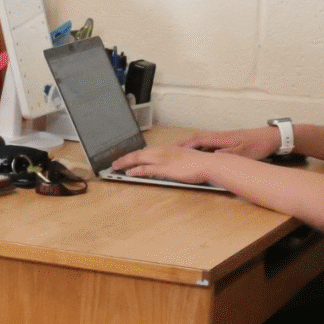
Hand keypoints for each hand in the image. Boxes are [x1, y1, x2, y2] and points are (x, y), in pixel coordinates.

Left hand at [110, 144, 225, 183]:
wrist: (208, 163)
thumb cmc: (201, 164)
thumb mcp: (186, 159)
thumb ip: (176, 161)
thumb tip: (172, 166)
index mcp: (168, 149)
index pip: (147, 151)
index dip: (136, 154)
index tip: (128, 157)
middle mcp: (163, 152)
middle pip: (139, 153)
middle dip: (125, 158)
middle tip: (115, 162)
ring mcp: (163, 159)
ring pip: (139, 159)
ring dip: (126, 163)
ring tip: (116, 167)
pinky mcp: (164, 168)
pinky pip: (145, 169)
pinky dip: (135, 170)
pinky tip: (128, 173)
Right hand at [171, 127, 279, 159]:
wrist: (270, 137)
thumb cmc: (257, 146)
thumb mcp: (241, 154)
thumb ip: (225, 155)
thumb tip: (209, 157)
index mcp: (220, 138)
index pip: (197, 140)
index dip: (184, 146)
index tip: (173, 151)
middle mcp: (219, 135)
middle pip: (196, 137)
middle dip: (182, 143)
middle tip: (170, 149)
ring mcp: (223, 136)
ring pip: (201, 138)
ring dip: (190, 143)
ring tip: (179, 149)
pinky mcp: (227, 139)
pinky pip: (207, 140)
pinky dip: (198, 144)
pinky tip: (197, 150)